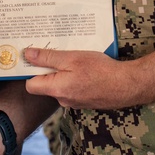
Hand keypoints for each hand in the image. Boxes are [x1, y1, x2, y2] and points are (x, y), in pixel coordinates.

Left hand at [24, 47, 138, 108]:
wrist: (127, 85)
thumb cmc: (100, 71)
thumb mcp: (72, 58)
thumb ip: (48, 58)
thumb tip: (27, 55)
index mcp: (56, 89)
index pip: (31, 85)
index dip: (31, 70)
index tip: (35, 57)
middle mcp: (62, 99)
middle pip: (46, 84)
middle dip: (50, 68)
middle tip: (59, 52)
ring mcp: (74, 102)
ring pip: (61, 85)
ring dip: (64, 72)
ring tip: (76, 59)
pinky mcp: (84, 101)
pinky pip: (73, 88)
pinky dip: (75, 78)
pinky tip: (87, 69)